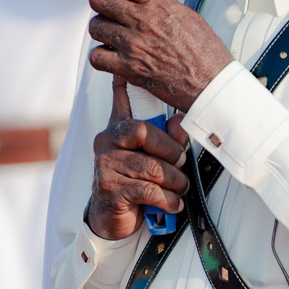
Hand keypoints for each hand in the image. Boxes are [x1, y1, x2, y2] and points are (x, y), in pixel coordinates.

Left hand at [88, 0, 231, 114]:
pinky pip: (97, 57)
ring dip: (100, 29)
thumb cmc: (204, 52)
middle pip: (99, 0)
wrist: (210, 83)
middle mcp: (142, 21)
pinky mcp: (128, 68)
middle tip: (104, 6)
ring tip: (110, 33)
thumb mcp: (187, 15)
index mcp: (157, 5)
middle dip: (98, 0)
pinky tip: (110, 55)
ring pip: (95, 27)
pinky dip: (100, 56)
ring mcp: (133, 45)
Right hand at [88, 79, 190, 240]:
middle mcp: (107, 142)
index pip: (119, 102)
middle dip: (170, 150)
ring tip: (181, 189)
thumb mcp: (154, 160)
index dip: (121, 84)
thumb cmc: (135, 186)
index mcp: (118, 130)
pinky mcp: (109, 188)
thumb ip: (169, 141)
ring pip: (150, 166)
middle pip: (142, 132)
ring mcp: (105, 164)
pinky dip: (167, 200)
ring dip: (174, 182)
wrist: (112, 220)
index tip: (123, 68)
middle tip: (182, 164)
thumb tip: (183, 122)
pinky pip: (147, 189)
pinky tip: (173, 205)